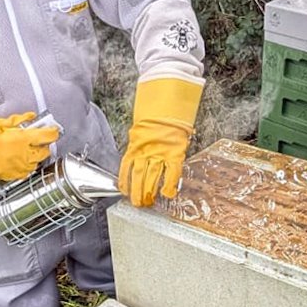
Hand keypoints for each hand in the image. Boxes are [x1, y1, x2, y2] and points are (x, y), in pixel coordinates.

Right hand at [0, 113, 58, 182]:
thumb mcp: (2, 124)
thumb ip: (20, 120)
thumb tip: (30, 116)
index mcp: (25, 139)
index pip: (49, 135)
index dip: (53, 132)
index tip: (52, 130)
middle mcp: (27, 153)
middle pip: (46, 150)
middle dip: (44, 145)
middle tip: (39, 141)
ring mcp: (23, 165)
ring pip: (38, 162)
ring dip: (36, 156)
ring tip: (27, 151)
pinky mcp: (18, 174)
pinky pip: (28, 171)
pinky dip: (27, 166)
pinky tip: (20, 160)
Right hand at [118, 77, 202, 206]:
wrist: (161, 101)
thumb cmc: (175, 119)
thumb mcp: (183, 137)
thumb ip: (176, 154)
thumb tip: (173, 171)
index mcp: (174, 150)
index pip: (172, 173)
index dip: (169, 186)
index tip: (168, 195)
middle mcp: (158, 152)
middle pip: (152, 178)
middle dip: (149, 193)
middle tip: (147, 204)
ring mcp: (144, 149)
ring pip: (138, 174)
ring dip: (137, 190)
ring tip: (136, 202)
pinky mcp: (133, 146)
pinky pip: (127, 164)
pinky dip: (124, 177)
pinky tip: (123, 188)